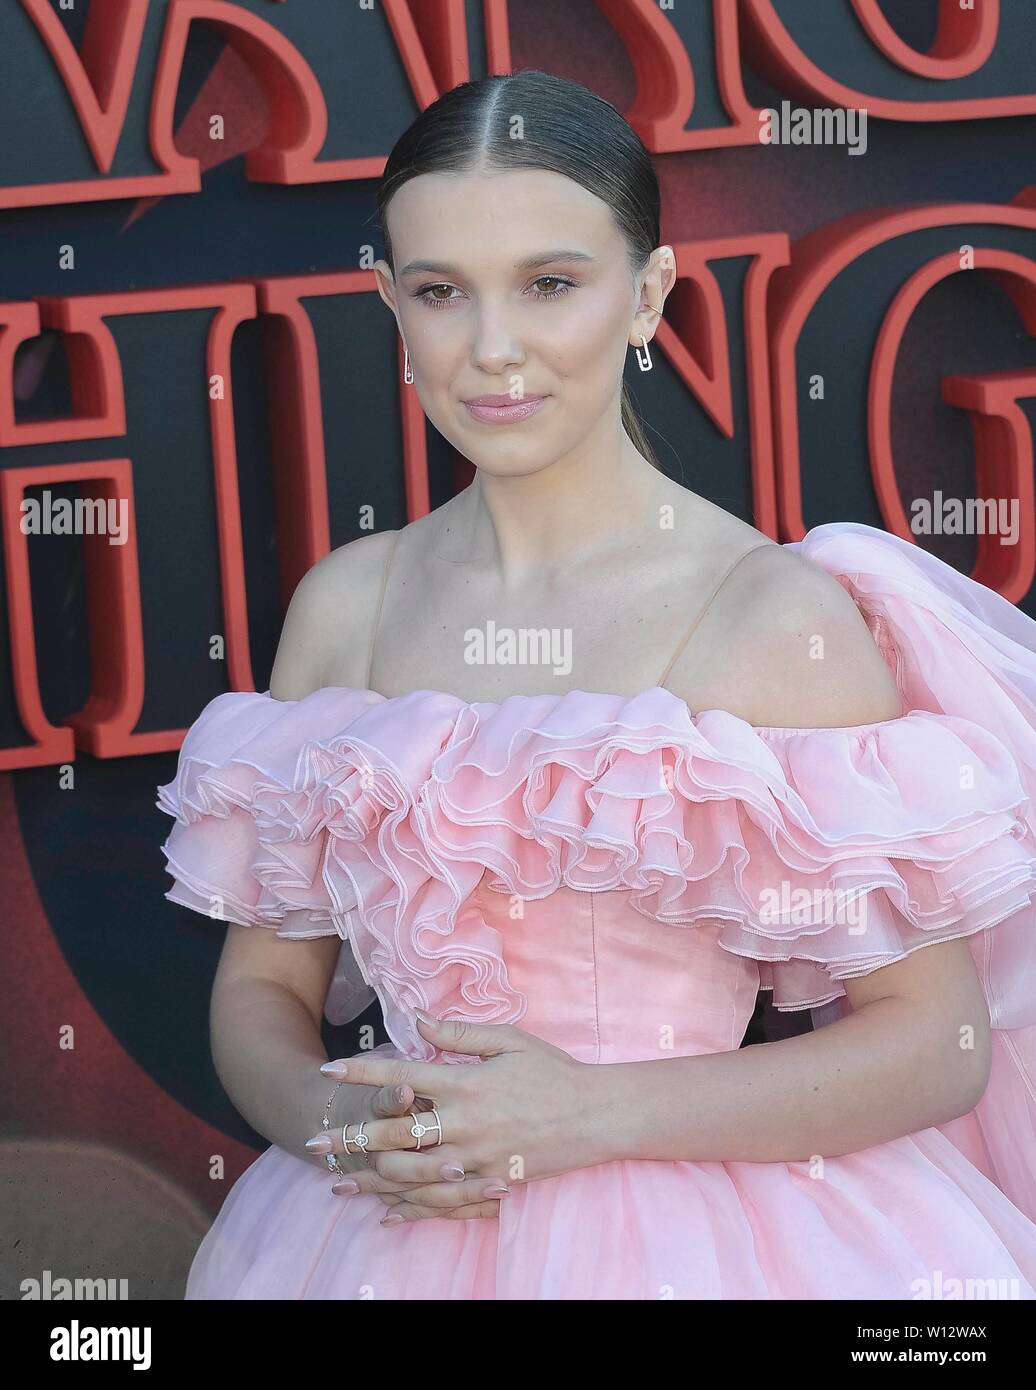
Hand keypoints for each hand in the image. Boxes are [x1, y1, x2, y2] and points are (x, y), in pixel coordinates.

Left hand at [308, 1013, 608, 1207]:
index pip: (401, 1075)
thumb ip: (458, 1033)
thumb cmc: (553, 1071)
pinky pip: (441, 1201)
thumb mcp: (509, 1040)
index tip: (329, 1071)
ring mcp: (475, 1157)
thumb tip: (416, 1020)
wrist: (596, 1116)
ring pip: (410, 1173)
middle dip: (351, 1136)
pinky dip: (409, 1207)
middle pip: (394, 1131)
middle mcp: (463, 1121)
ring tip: (339, 1180)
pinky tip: (386, 1210)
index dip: (362, 1073)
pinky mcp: (488, 1182)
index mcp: (465, 1081)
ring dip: (370, 1177)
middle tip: (315, 1142)